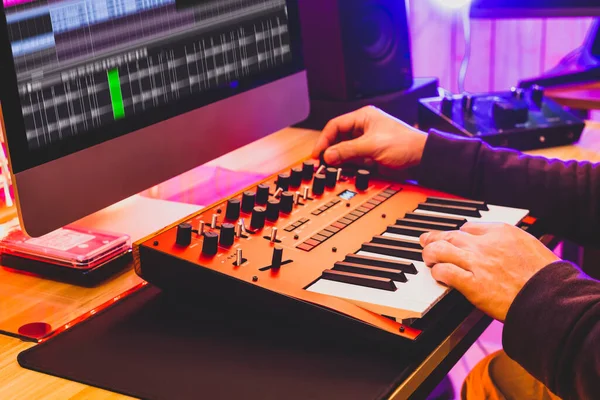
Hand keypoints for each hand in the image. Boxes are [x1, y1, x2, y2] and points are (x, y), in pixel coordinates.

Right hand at [311, 106, 427, 172]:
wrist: (422, 158)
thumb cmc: (405, 144)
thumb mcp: (371, 146)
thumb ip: (347, 150)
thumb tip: (328, 155)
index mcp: (363, 117)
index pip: (335, 125)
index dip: (324, 139)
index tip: (318, 153)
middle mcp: (363, 128)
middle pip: (338, 138)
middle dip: (330, 150)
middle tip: (323, 162)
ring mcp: (366, 142)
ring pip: (344, 150)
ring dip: (339, 159)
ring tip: (332, 168)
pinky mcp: (370, 155)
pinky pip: (353, 159)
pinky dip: (348, 165)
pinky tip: (344, 170)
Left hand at [420, 222, 559, 321]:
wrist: (550, 297)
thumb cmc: (545, 277)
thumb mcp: (530, 246)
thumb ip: (510, 243)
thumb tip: (499, 246)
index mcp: (502, 232)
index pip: (469, 227)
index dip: (458, 234)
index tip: (453, 238)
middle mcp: (485, 244)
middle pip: (450, 236)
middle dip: (435, 238)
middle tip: (425, 241)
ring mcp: (477, 263)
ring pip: (441, 250)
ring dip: (430, 254)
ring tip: (428, 259)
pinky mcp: (471, 284)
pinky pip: (446, 272)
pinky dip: (438, 272)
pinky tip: (437, 275)